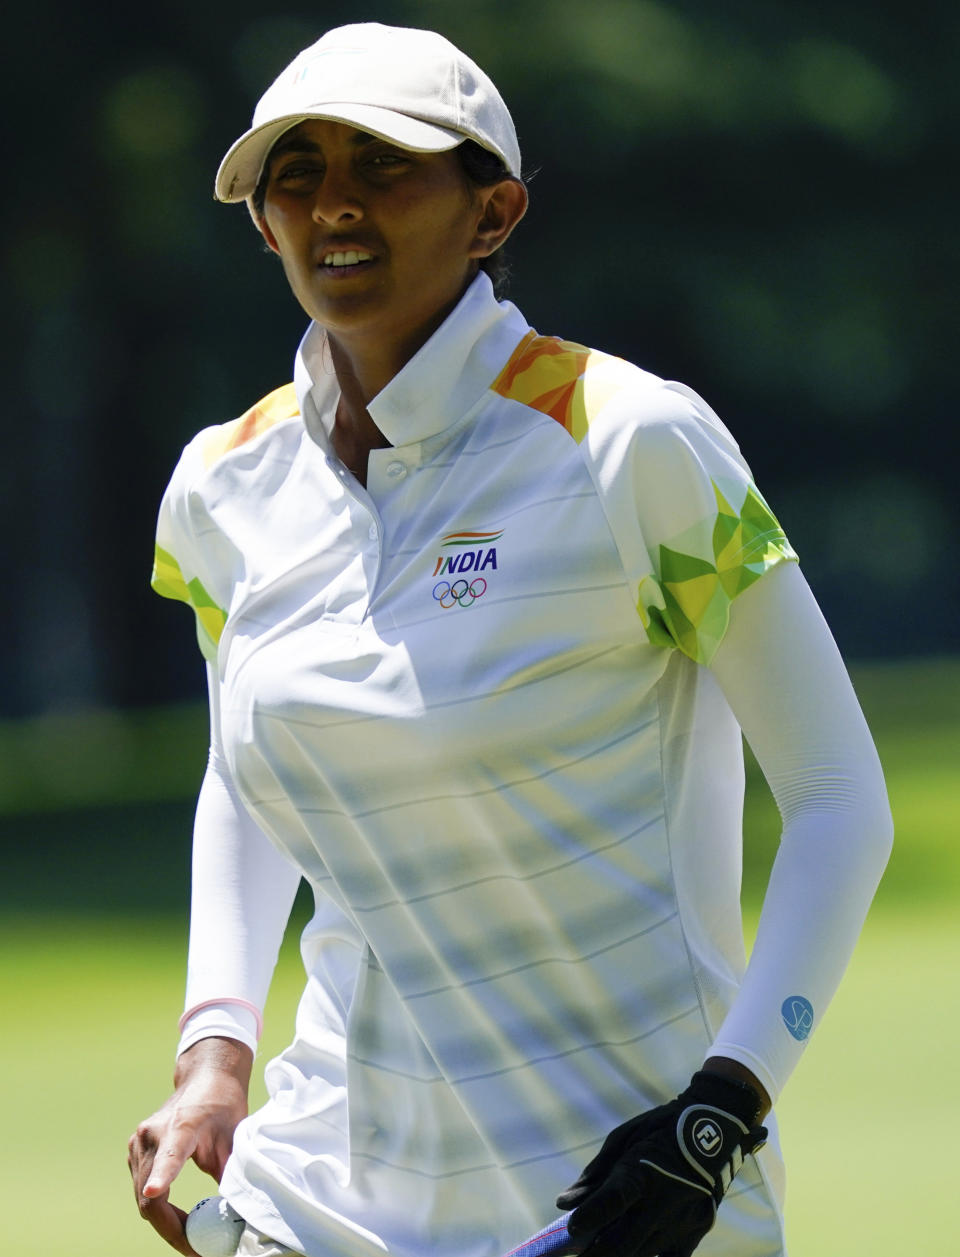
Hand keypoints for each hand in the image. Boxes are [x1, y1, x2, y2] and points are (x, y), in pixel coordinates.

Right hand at [128, 1038, 252, 1253]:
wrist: (204, 1078)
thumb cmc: (222, 1105)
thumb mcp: (234, 1136)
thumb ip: (230, 1172)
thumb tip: (236, 1215)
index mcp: (180, 1126)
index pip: (170, 1154)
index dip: (162, 1175)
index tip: (154, 1191)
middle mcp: (151, 1135)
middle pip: (152, 1194)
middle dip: (174, 1228)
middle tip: (198, 1250)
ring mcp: (138, 1144)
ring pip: (144, 1198)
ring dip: (166, 1223)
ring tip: (193, 1242)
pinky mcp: (136, 1152)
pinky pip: (142, 1190)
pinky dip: (159, 1209)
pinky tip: (180, 1223)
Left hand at [556, 1072, 766, 1256]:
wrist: (715, 1130)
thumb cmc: (659, 1132)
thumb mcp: (623, 1140)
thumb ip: (594, 1175)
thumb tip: (564, 1204)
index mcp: (642, 1171)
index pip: (614, 1199)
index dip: (591, 1215)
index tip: (571, 1227)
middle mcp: (662, 1201)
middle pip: (623, 1244)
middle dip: (594, 1256)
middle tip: (578, 1256)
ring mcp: (681, 1222)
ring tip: (602, 1251)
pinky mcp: (696, 1232)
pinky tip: (639, 1252)